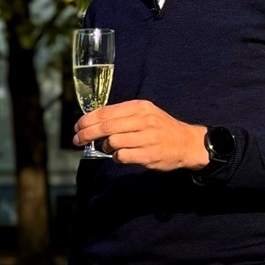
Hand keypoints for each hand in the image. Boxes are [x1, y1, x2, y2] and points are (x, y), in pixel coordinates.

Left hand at [73, 99, 207, 171]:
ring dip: (104, 147)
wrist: (188, 143)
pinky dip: (116, 157)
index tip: (77, 127)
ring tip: (108, 148)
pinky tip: (120, 156)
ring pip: (112, 142)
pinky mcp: (149, 155)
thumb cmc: (161, 128)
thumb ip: (121, 115)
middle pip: (105, 127)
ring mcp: (147, 138)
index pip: (105, 112)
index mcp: (139, 107)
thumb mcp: (144, 113)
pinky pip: (122, 156)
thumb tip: (93, 121)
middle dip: (86, 134)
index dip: (87, 120)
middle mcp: (143, 120)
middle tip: (77, 140)